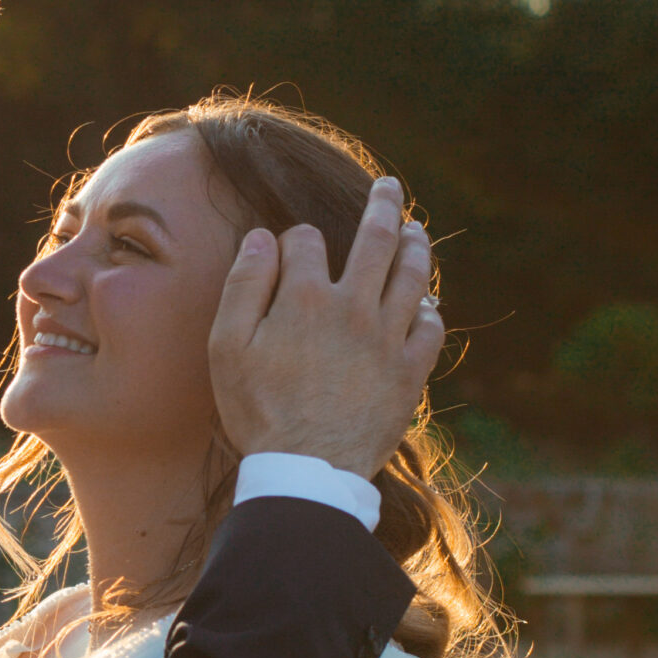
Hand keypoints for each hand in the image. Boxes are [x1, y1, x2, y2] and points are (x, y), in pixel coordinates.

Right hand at [207, 176, 444, 476]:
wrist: (307, 470)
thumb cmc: (258, 411)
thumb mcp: (227, 348)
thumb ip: (244, 286)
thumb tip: (264, 237)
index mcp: (305, 297)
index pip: (305, 242)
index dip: (294, 240)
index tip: (289, 249)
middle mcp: (354, 307)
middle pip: (376, 240)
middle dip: (382, 206)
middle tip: (389, 187)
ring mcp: (388, 339)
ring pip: (413, 276)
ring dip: (416, 245)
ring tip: (415, 230)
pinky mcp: (409, 373)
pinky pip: (431, 329)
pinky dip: (430, 309)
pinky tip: (424, 303)